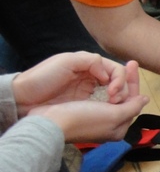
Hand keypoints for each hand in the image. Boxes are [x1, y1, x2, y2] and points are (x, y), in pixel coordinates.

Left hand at [13, 52, 133, 112]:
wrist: (23, 98)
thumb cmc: (43, 77)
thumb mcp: (67, 61)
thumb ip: (91, 61)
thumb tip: (109, 75)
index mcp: (91, 66)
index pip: (117, 70)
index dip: (121, 79)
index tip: (113, 92)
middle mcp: (93, 79)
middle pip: (120, 83)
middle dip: (124, 90)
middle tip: (115, 100)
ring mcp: (90, 94)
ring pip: (116, 96)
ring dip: (121, 100)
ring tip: (115, 105)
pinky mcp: (85, 107)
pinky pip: (105, 107)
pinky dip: (111, 109)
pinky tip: (110, 110)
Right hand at [25, 59, 148, 143]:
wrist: (49, 123)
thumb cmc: (84, 119)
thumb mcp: (114, 116)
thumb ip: (132, 107)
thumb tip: (145, 99)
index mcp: (118, 127)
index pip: (133, 101)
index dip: (134, 83)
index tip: (133, 64)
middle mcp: (108, 121)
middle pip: (123, 96)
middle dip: (126, 80)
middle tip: (130, 63)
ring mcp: (93, 114)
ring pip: (110, 92)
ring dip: (115, 81)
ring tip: (114, 73)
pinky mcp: (80, 107)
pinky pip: (96, 91)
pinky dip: (101, 82)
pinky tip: (100, 75)